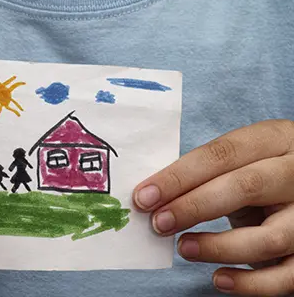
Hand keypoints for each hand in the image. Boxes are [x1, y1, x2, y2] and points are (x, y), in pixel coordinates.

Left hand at [133, 120, 293, 295]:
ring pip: (268, 237)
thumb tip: (152, 196)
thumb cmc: (264, 178)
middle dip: (193, 206)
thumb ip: (208, 174)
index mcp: (276, 140)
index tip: (144, 196)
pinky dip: (249, 283)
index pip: (222, 154)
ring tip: (184, 248)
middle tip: (158, 222)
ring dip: (218, 246)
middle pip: (245, 187)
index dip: (179, 176)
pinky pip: (286, 275)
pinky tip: (218, 278)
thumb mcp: (245, 163)